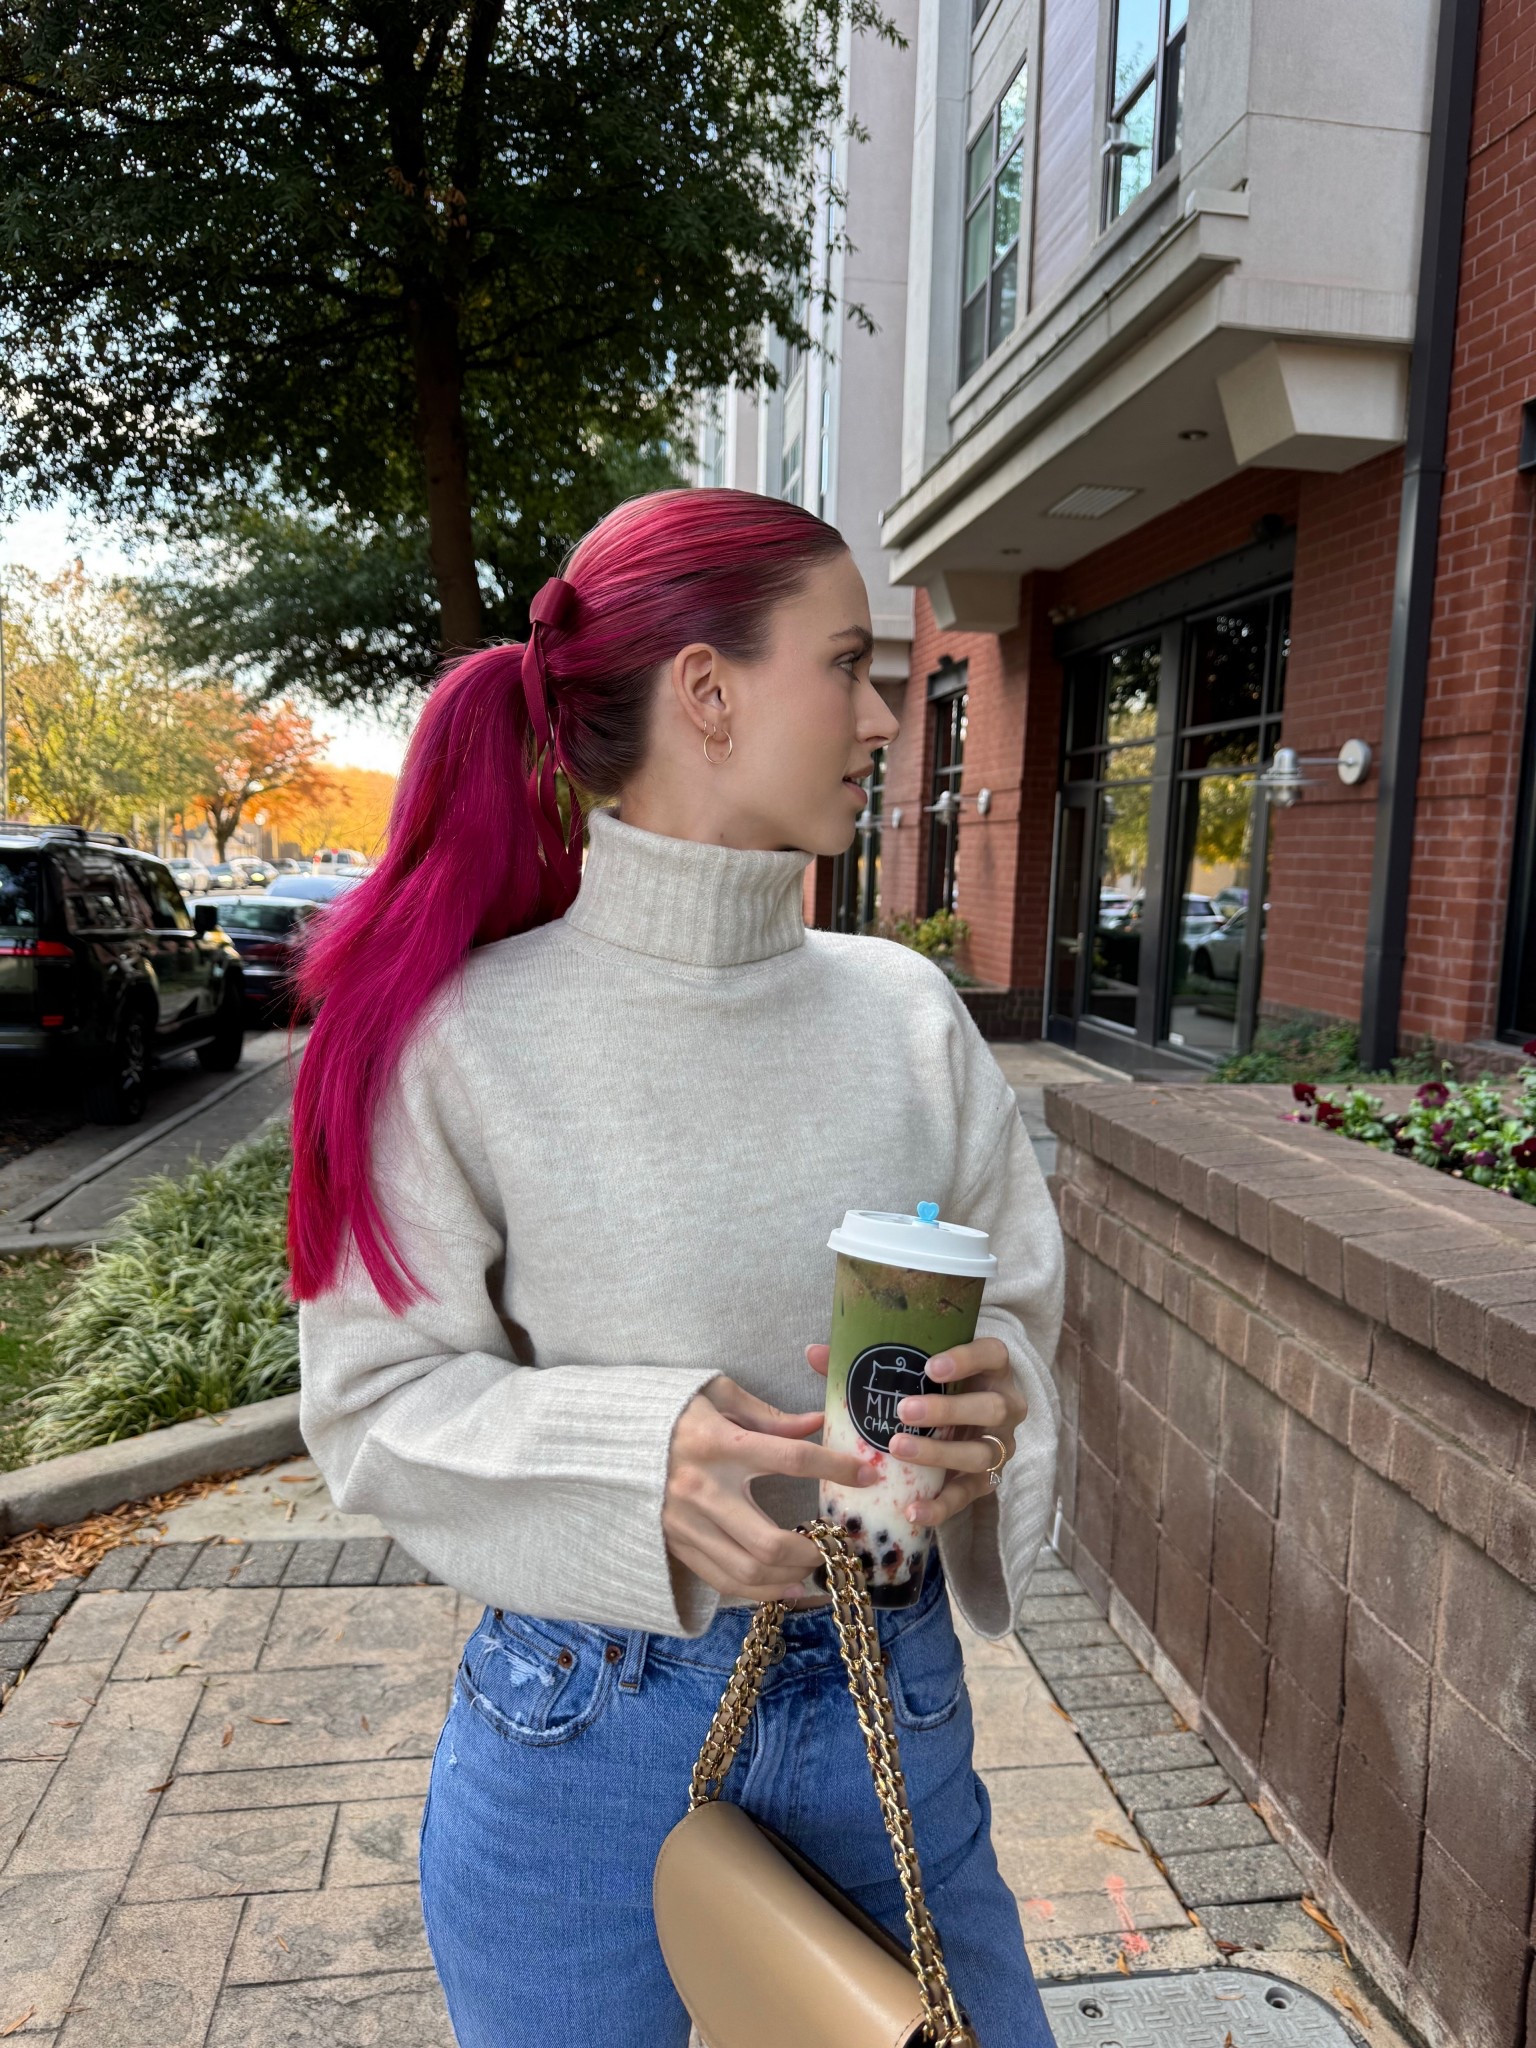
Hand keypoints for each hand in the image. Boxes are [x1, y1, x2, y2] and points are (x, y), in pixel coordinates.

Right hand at [663, 1376, 876, 1604]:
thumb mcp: (718, 1394)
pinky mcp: (676, 1545)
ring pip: (747, 1571)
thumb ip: (769, 1415)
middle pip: (769, 1541)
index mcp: (717, 1443)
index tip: (867, 1474)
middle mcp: (701, 1489)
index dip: (836, 1467)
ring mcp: (685, 1524)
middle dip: (812, 1550)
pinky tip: (784, 1585)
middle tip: (835, 1543)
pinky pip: (723, 1580)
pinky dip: (759, 1590)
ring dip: (789, 1577)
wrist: (607, 1438)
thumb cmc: (671, 1411)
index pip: (791, 1458)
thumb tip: (817, 1423)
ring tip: (814, 1566)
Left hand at [803, 1335, 1025, 1532]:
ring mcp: (999, 1446)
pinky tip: (912, 1510)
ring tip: (899, 1450)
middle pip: (990, 1407)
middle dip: (948, 1410)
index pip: (992, 1355)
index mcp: (990, 1370)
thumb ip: (867, 1361)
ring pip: (982, 1453)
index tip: (931, 1366)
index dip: (967, 1359)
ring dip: (940, 1454)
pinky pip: (967, 1497)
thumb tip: (813, 1352)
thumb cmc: (932, 1389)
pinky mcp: (987, 1481)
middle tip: (904, 1411)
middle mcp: (1004, 1406)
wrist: (963, 1427)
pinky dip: (941, 1505)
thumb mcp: (912, 1371)